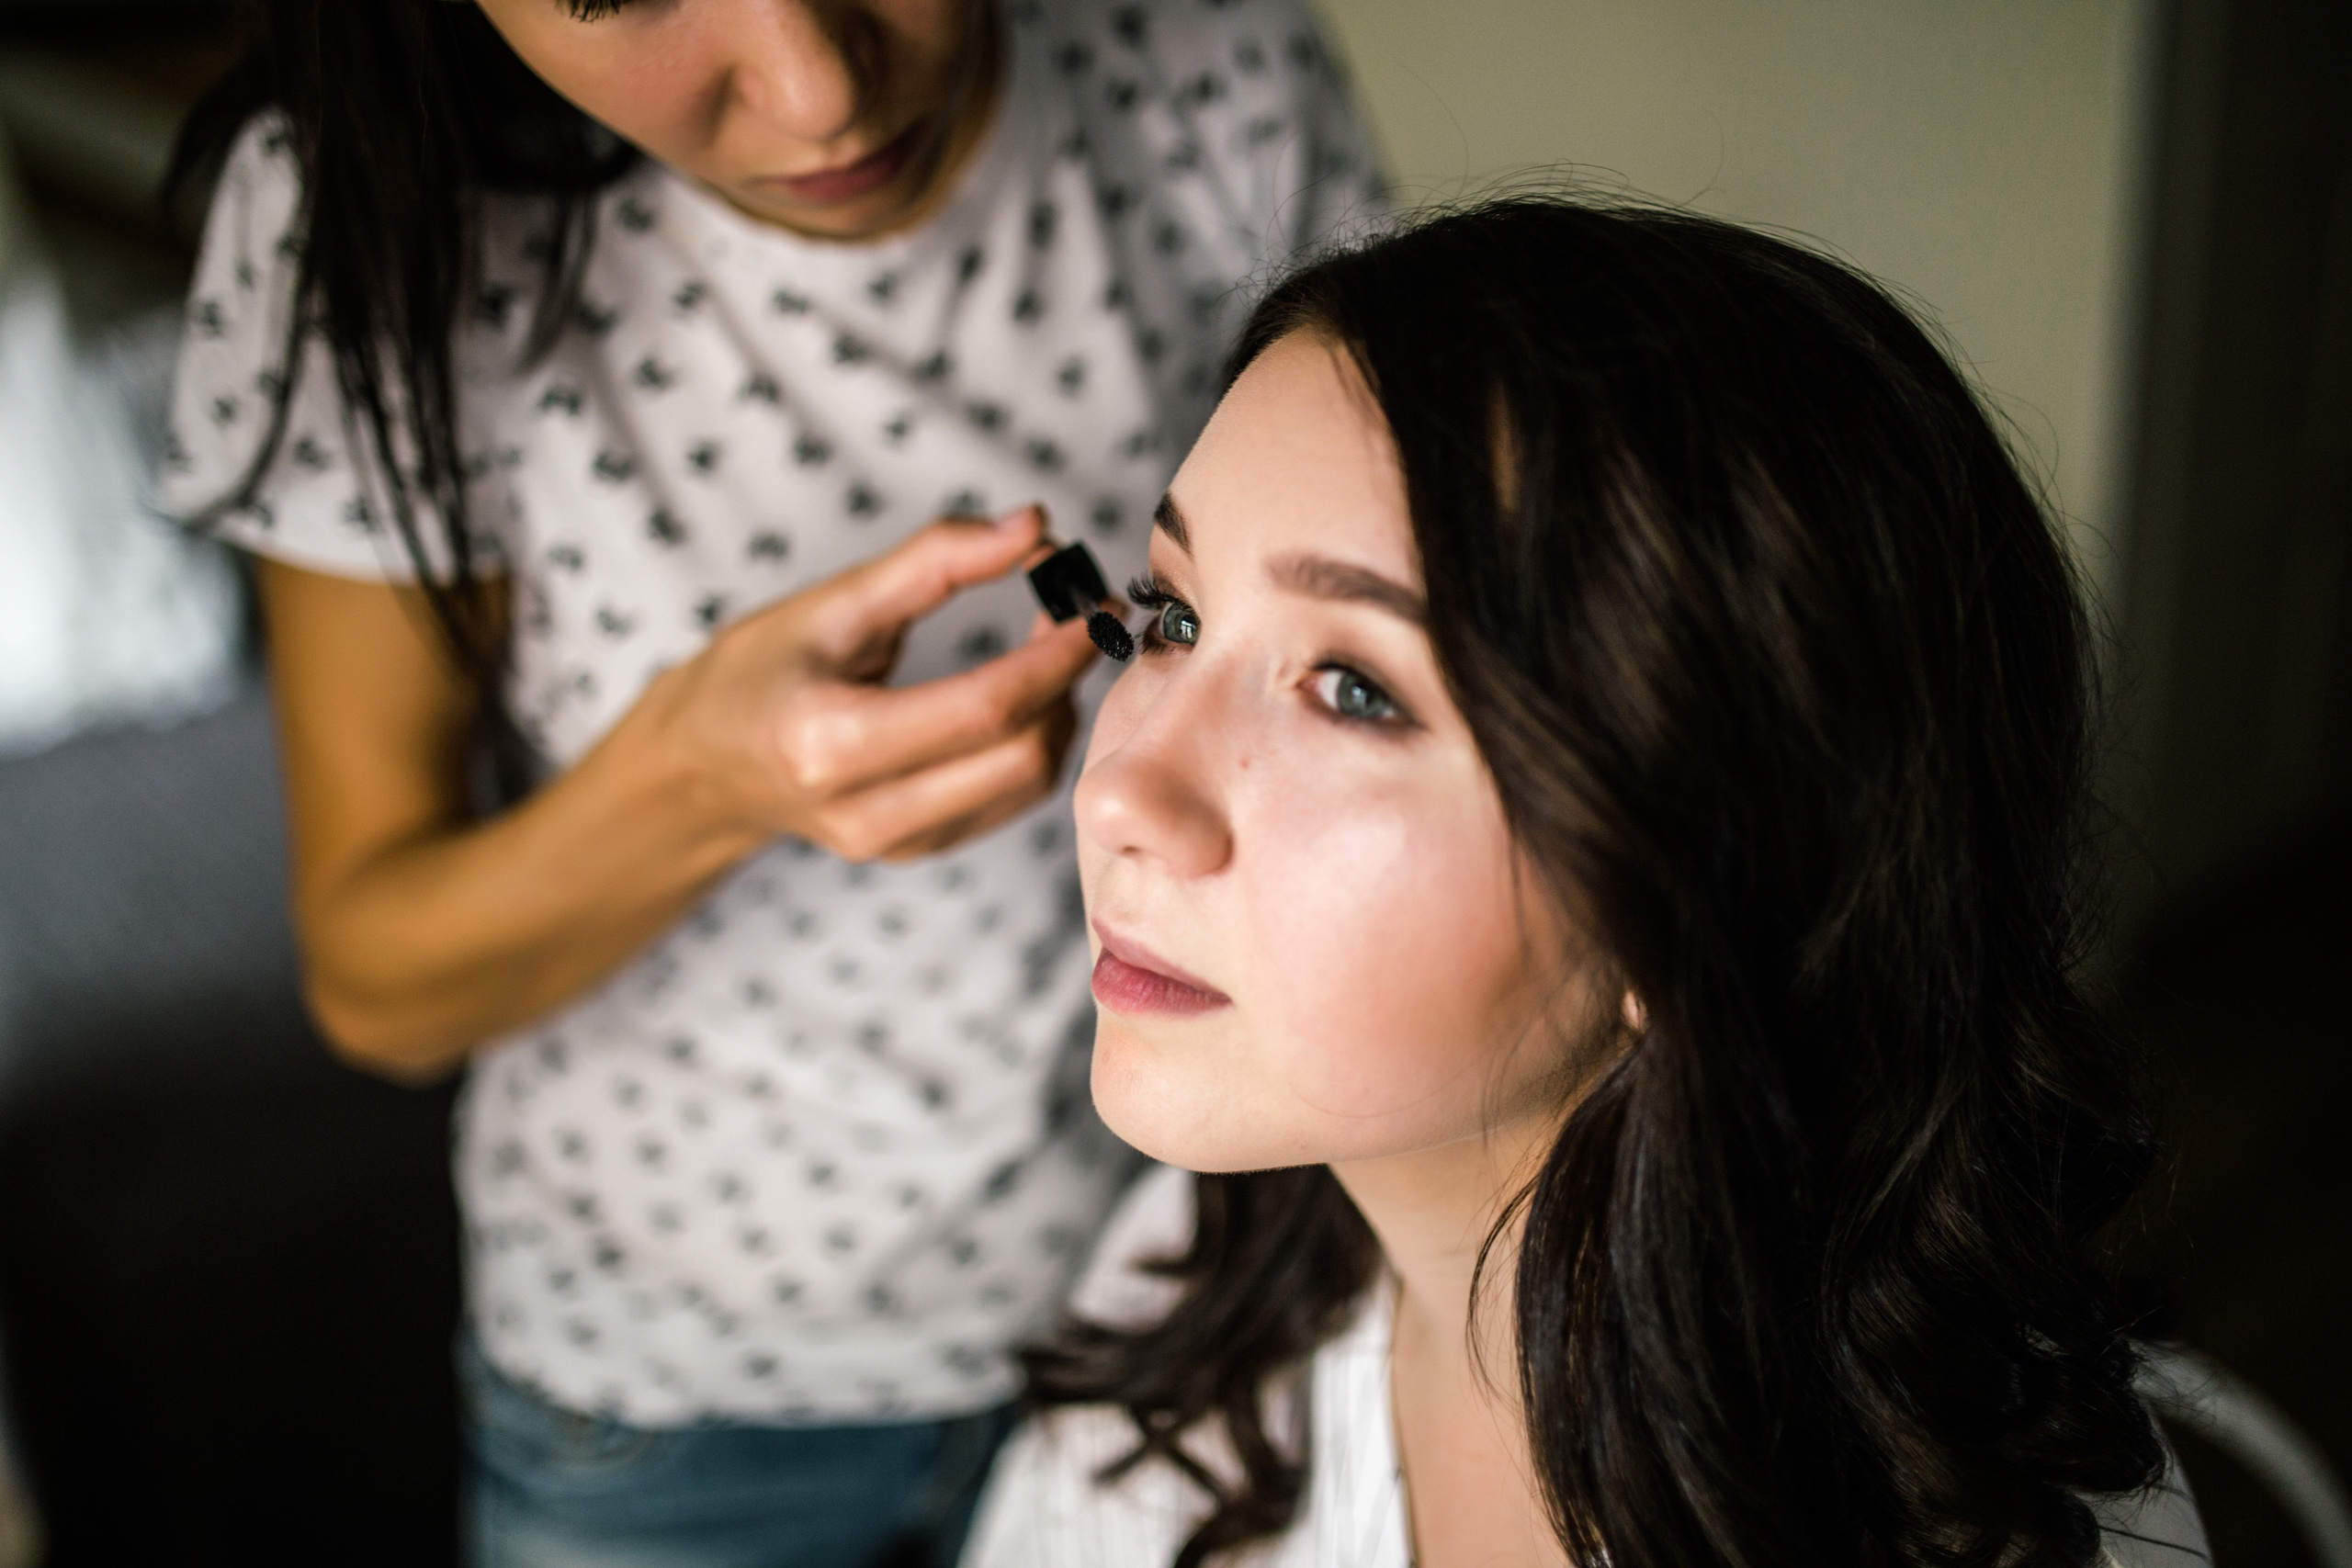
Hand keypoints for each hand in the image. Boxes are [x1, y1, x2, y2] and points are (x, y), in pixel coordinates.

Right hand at [639, 506, 1100, 862]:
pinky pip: (1010, 801)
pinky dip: (1035, 741)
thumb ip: (935, 560)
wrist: (704, 763)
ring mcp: (894, 845)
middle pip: (1022, 755)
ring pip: (1029, 784)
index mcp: (831, 744)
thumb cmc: (760, 671)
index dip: (1057, 653)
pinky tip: (1023, 694)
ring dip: (1059, 710)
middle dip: (1068, 681)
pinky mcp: (916, 852)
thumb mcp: (832, 602)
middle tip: (1076, 618)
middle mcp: (866, 813)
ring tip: (1049, 648)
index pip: (985, 707)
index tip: (1094, 603)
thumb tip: (1035, 525)